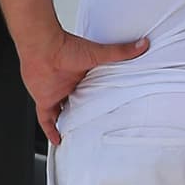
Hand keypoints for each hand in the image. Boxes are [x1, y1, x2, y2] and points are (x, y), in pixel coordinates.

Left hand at [20, 29, 147, 146]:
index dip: (100, 102)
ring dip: (69, 123)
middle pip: (79, 104)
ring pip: (63, 113)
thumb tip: (141, 44)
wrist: (42, 48)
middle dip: (85, 115)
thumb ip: (120, 52)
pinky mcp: (45, 100)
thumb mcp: (98, 54)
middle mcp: (70, 86)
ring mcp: (57, 94)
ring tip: (79, 137)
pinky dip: (50, 130)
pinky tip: (57, 140)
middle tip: (96, 128)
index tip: (111, 111)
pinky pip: (46, 119)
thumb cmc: (65, 47)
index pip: (93, 92)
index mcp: (83, 76)